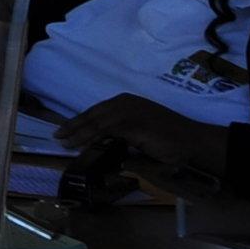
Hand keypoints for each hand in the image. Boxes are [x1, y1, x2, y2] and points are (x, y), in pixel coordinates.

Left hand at [56, 95, 225, 172]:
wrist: (192, 142)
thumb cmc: (169, 140)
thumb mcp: (139, 135)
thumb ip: (121, 137)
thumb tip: (101, 146)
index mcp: (126, 102)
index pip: (97, 111)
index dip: (80, 120)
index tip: (65, 129)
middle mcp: (124, 102)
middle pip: (92, 114)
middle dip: (73, 125)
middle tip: (57, 135)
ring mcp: (128, 110)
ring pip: (95, 121)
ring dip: (77, 132)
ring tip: (64, 142)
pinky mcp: (131, 121)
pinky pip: (104, 129)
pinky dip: (89, 137)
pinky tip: (78, 144)